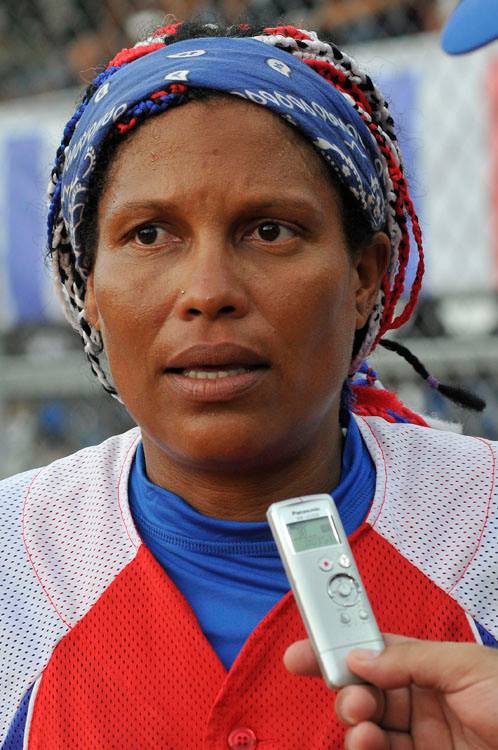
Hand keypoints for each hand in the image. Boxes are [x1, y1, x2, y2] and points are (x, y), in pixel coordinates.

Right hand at [284, 634, 497, 748]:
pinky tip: (366, 742)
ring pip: (369, 728)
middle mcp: (422, 700)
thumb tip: (360, 655)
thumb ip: (410, 659)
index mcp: (431, 665)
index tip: (305, 653)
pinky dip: (365, 748)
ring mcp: (423, 737)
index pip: (375, 651)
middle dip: (343, 687)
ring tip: (360, 722)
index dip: (338, 647)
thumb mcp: (466, 666)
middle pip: (365, 691)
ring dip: (354, 722)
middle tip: (340, 688)